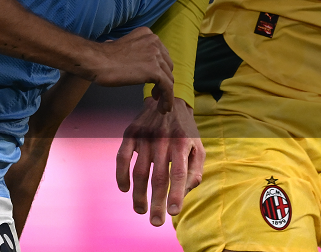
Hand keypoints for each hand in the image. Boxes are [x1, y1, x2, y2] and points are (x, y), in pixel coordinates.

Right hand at [83, 28, 173, 110]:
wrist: (97, 61)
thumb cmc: (103, 58)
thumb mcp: (125, 47)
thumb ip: (137, 51)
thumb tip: (141, 64)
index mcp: (148, 34)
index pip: (161, 55)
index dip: (160, 70)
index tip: (154, 82)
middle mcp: (155, 42)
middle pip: (167, 66)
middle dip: (163, 81)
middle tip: (155, 94)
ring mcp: (156, 55)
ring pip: (168, 78)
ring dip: (165, 93)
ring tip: (159, 104)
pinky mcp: (155, 71)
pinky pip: (167, 87)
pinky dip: (167, 99)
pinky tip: (163, 108)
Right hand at [116, 96, 203, 226]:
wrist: (167, 99)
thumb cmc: (185, 129)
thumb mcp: (198, 145)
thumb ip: (196, 169)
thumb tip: (186, 191)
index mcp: (183, 143)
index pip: (180, 173)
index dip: (176, 194)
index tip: (174, 212)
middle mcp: (163, 139)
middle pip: (158, 177)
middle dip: (157, 202)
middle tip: (156, 222)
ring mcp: (145, 136)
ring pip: (139, 171)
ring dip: (139, 194)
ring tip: (141, 210)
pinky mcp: (130, 133)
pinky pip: (122, 158)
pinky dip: (121, 175)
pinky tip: (124, 189)